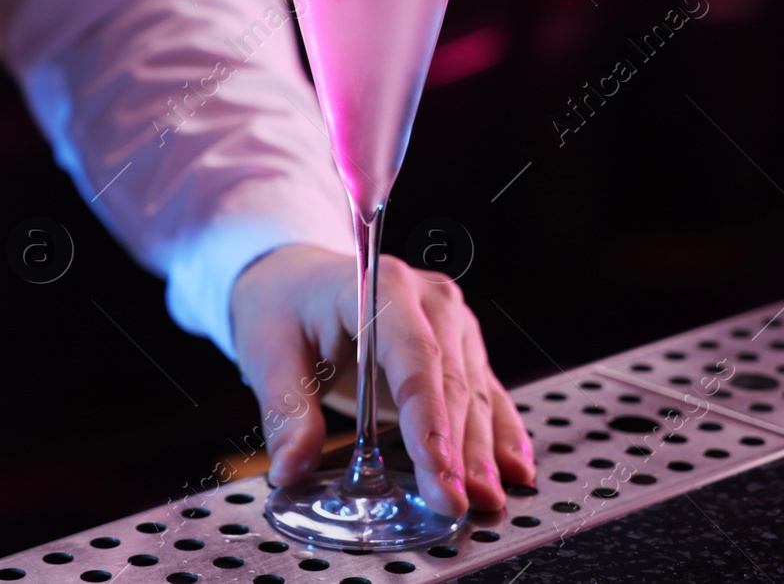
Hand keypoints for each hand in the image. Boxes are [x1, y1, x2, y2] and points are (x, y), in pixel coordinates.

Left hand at [230, 245, 535, 517]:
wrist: (297, 279)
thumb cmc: (283, 310)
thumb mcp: (269, 354)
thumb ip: (286, 413)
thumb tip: (289, 471)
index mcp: (379, 287)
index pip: (413, 356)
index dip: (426, 416)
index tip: (435, 468)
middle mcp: (427, 299)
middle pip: (451, 379)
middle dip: (457, 448)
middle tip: (456, 504)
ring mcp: (451, 321)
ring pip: (475, 391)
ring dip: (483, 450)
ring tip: (486, 500)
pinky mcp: (461, 345)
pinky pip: (486, 391)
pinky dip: (502, 433)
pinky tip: (514, 470)